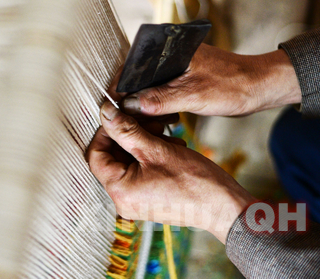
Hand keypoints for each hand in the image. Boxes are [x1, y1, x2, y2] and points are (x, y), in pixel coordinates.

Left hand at [86, 100, 255, 242]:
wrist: (223, 206)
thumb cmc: (193, 182)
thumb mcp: (156, 149)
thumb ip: (126, 130)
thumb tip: (105, 113)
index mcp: (119, 190)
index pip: (96, 154)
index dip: (105, 132)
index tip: (120, 116)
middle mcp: (123, 200)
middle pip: (113, 157)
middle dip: (130, 135)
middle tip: (149, 123)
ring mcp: (136, 200)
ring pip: (129, 160)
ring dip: (144, 142)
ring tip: (165, 136)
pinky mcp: (149, 197)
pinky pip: (141, 170)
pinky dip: (152, 155)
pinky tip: (172, 147)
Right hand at [122, 44, 301, 116]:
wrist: (260, 87)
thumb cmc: (233, 85)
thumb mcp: (193, 95)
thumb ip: (161, 99)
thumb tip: (130, 105)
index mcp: (170, 47)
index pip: (133, 64)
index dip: (121, 85)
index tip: (115, 105)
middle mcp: (169, 54)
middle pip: (138, 75)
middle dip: (131, 96)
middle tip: (127, 117)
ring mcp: (175, 67)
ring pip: (149, 85)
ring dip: (144, 103)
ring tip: (142, 120)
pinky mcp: (182, 78)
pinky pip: (162, 91)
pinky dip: (157, 104)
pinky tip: (159, 118)